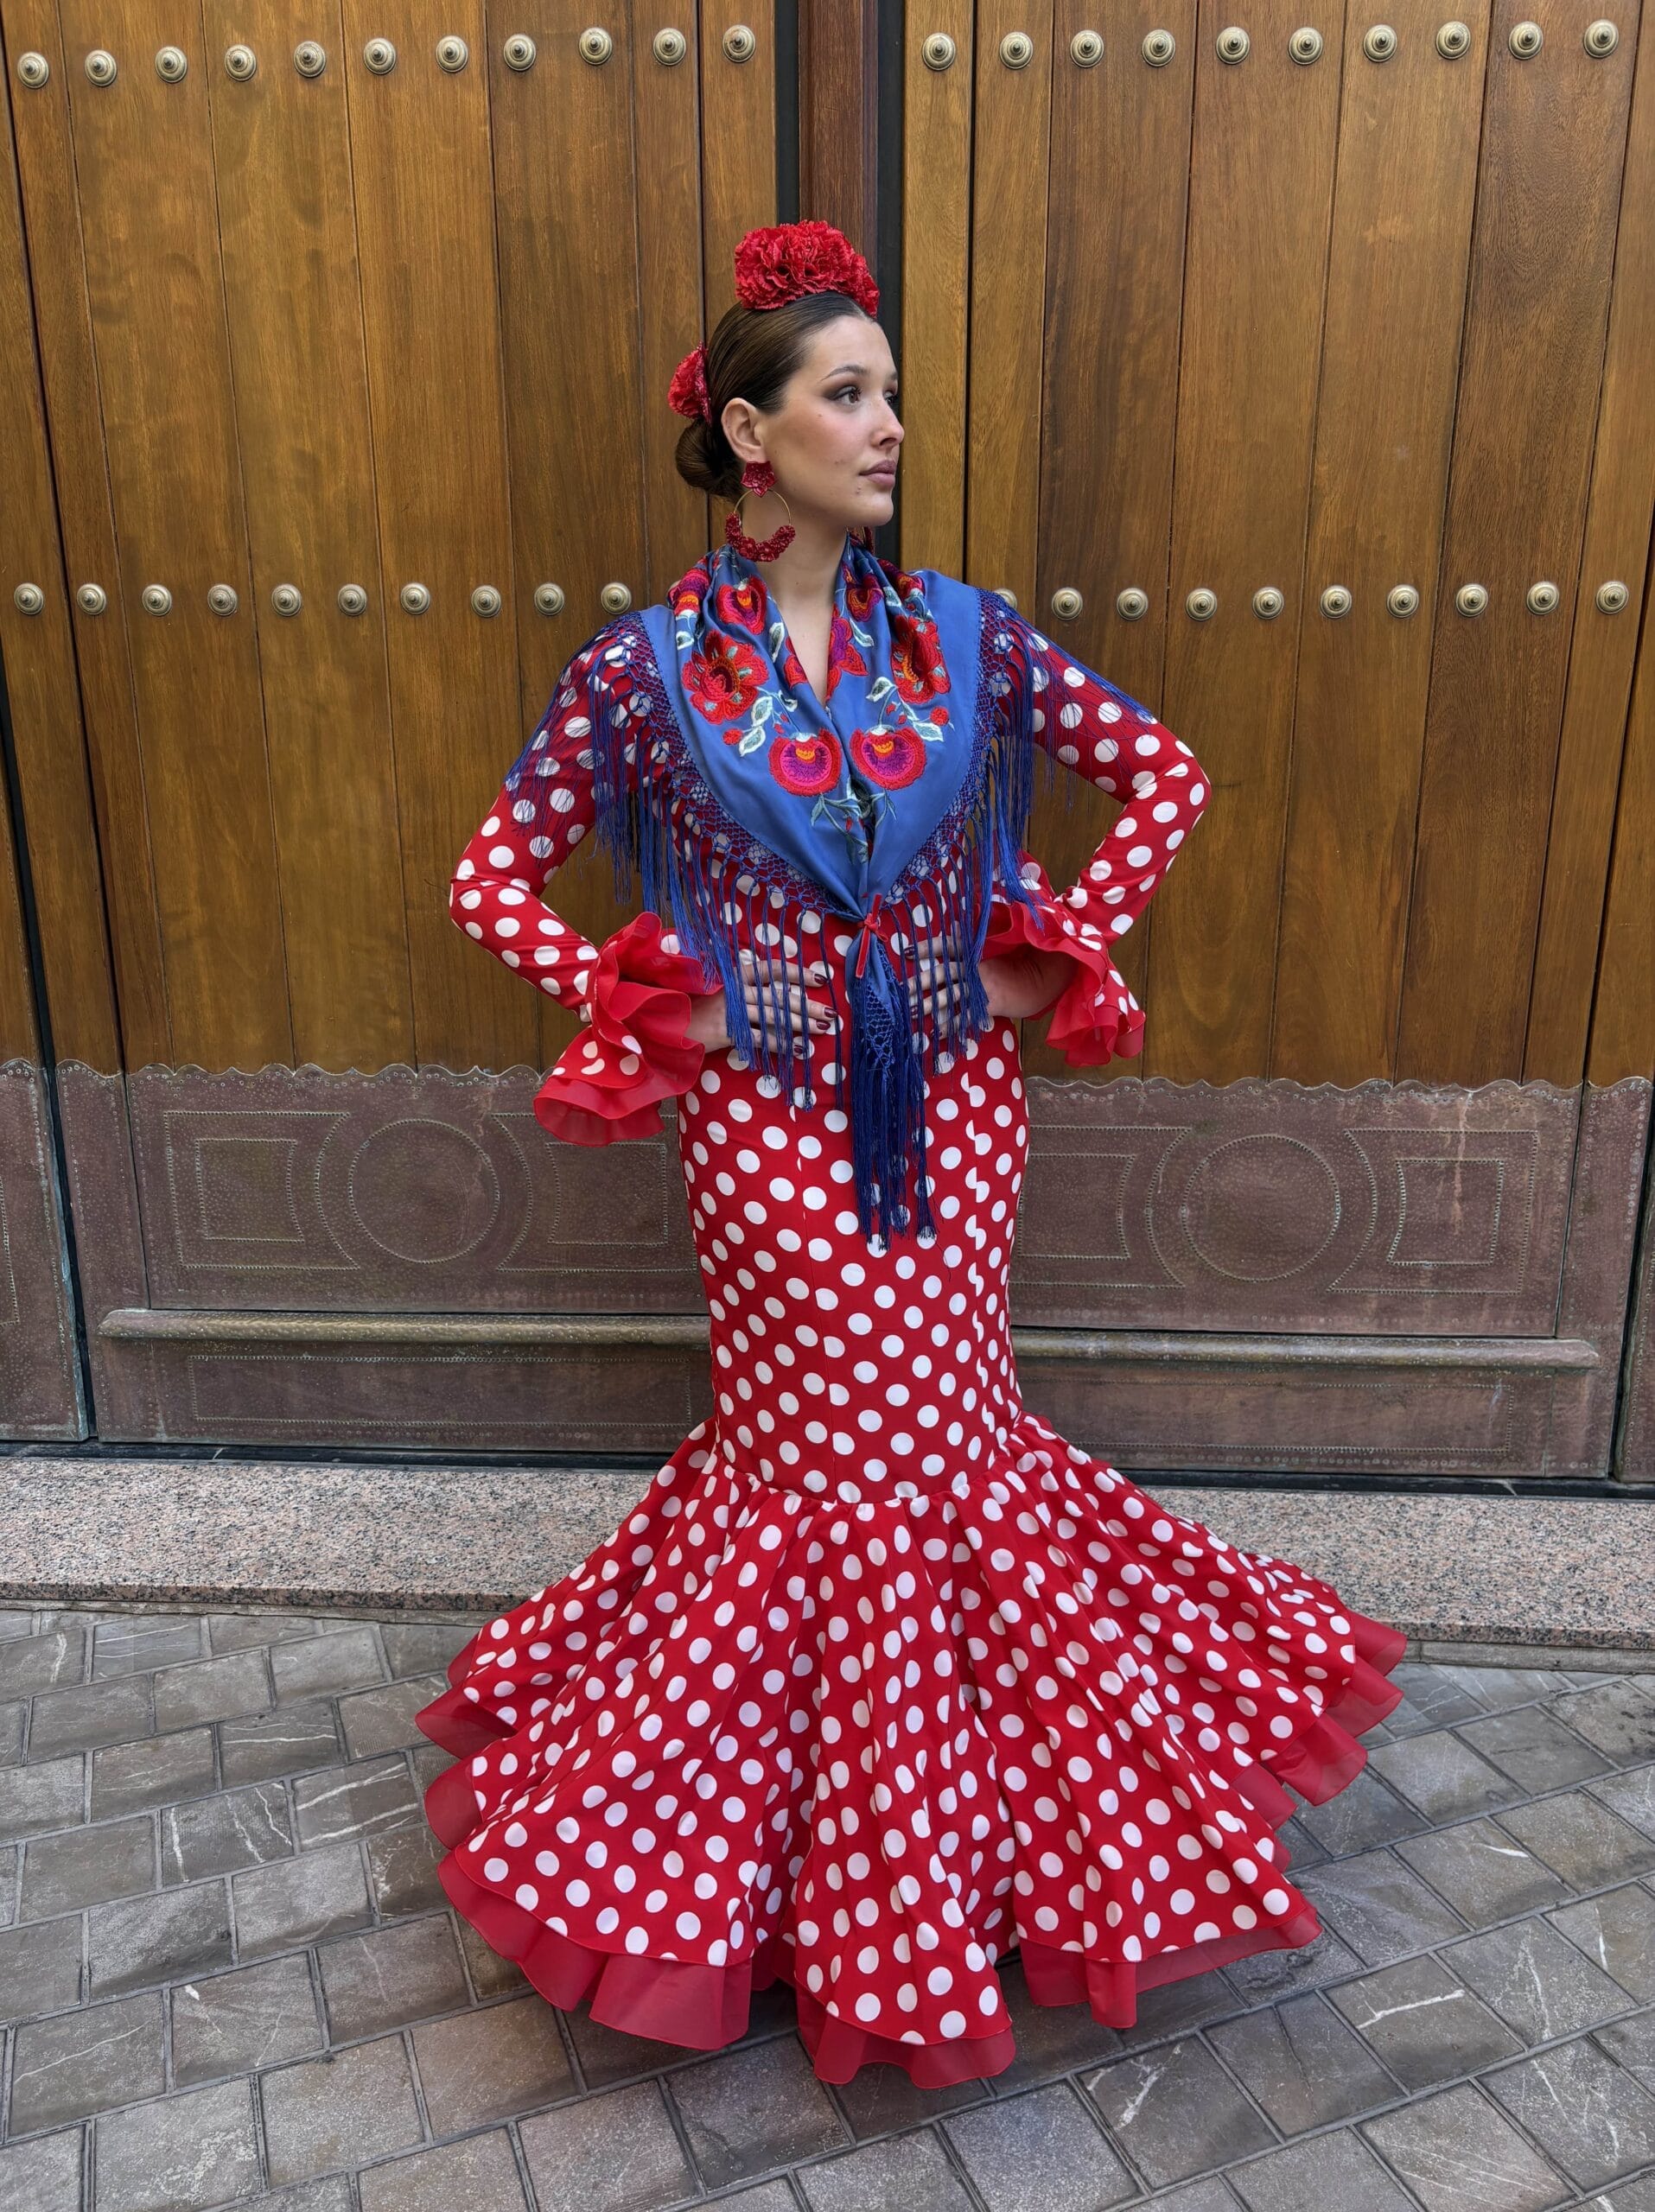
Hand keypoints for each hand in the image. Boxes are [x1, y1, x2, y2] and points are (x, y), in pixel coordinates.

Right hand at [684, 948, 834, 1050]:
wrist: (671, 1027)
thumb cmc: (699, 1011)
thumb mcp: (722, 994)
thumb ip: (748, 992)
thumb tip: (780, 996)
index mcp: (736, 977)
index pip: (771, 970)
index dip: (797, 973)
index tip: (821, 978)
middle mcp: (736, 992)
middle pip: (779, 995)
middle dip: (808, 1005)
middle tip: (832, 1013)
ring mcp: (731, 1012)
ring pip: (774, 1017)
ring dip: (801, 1024)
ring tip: (822, 1030)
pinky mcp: (728, 1033)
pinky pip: (762, 1039)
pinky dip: (784, 1045)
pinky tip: (801, 1050)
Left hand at [911, 945, 1073, 1021]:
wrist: (1043, 977)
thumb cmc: (1018, 958)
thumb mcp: (995, 943)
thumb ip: (971, 939)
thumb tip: (952, 927)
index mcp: (976, 951)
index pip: (948, 946)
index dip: (928, 948)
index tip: (907, 952)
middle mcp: (976, 968)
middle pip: (944, 974)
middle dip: (923, 982)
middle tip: (904, 990)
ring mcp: (982, 987)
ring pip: (952, 996)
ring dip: (931, 1005)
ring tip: (911, 1012)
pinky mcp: (989, 1005)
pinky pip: (967, 1016)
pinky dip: (952, 1025)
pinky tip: (936, 1032)